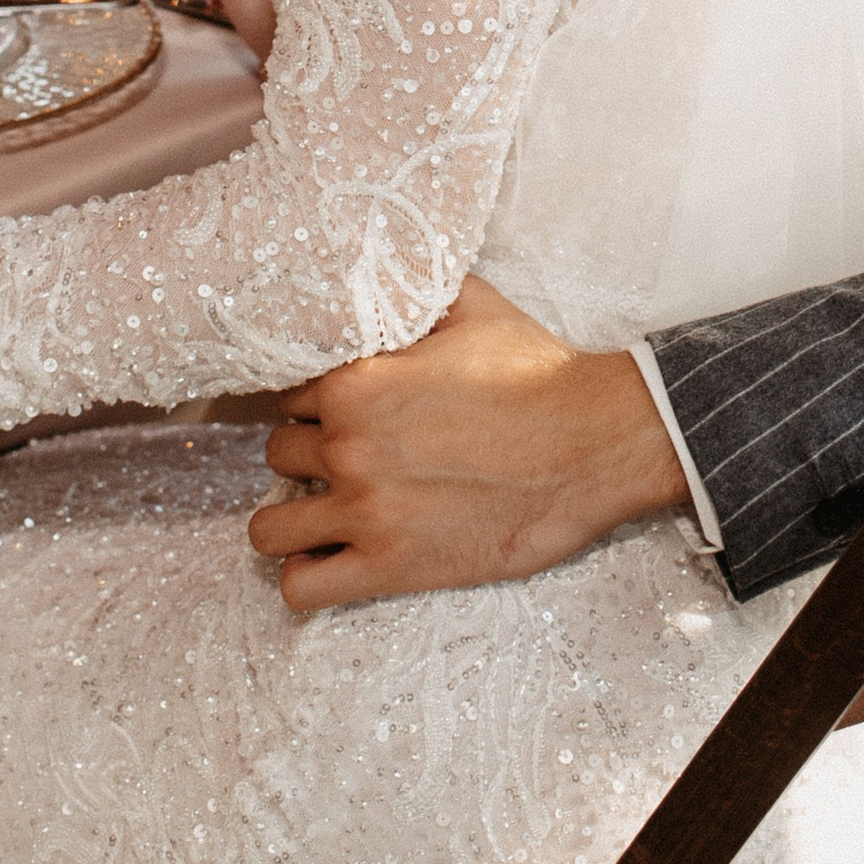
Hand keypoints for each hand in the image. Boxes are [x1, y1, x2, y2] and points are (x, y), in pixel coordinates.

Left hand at [248, 278, 689, 609]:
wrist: (595, 442)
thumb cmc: (538, 374)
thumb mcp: (471, 307)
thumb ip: (413, 292)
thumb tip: (383, 276)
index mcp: (356, 382)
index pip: (289, 393)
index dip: (317, 402)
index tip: (341, 412)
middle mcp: (347, 446)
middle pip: (279, 454)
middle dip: (308, 456)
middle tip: (349, 460)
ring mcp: (366, 512)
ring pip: (269, 528)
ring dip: (292, 519)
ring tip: (326, 514)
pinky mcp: (391, 568)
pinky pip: (302, 587)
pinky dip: (307, 576)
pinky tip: (335, 558)